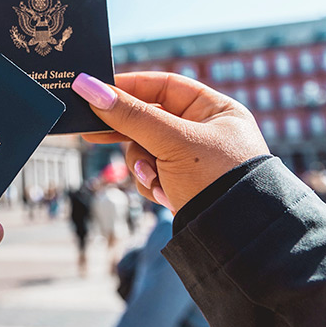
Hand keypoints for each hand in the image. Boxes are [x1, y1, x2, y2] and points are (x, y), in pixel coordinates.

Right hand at [72, 72, 268, 211]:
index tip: (96, 90)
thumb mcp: (171, 141)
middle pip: (149, 119)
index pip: (163, 86)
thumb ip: (129, 114)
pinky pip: (150, 173)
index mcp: (215, 110)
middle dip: (127, 132)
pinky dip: (151, 183)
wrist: (237, 240)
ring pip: (143, 149)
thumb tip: (87, 86)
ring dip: (142, 164)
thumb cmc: (217, 179)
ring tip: (153, 178)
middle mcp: (204, 131)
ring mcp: (191, 160)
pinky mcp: (181, 184)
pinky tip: (164, 194)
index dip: (129, 87)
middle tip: (91, 131)